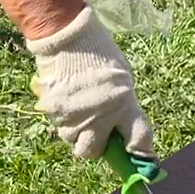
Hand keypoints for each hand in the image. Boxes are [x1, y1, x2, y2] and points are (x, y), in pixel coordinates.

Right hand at [25, 6, 155, 159]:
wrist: (67, 36)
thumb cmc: (99, 54)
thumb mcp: (122, 79)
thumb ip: (124, 106)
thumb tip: (123, 131)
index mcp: (124, 104)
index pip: (139, 140)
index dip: (141, 152)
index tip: (140, 156)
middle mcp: (100, 115)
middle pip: (95, 153)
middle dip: (98, 146)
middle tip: (100, 132)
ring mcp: (74, 116)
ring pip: (74, 142)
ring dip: (79, 133)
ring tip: (82, 110)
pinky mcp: (53, 112)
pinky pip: (60, 126)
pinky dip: (66, 120)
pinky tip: (69, 101)